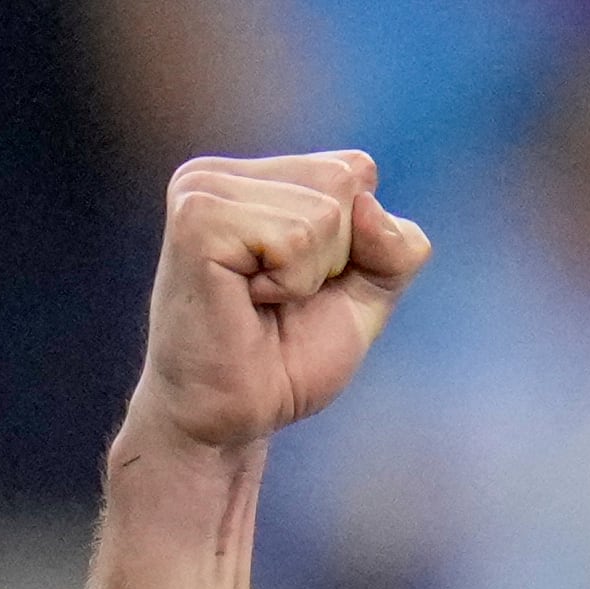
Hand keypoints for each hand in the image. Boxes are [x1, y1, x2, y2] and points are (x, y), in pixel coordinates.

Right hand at [125, 151, 430, 457]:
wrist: (230, 419)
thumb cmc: (284, 360)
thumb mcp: (364, 296)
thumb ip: (393, 245)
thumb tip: (366, 203)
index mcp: (250, 177)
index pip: (355, 169)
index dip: (355, 243)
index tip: (301, 286)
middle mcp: (217, 174)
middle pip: (345, 179)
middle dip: (336, 257)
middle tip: (279, 299)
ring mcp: (201, 190)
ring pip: (324, 211)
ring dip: (308, 276)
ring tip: (259, 302)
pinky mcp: (197, 220)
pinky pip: (296, 236)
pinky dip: (290, 283)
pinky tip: (246, 301)